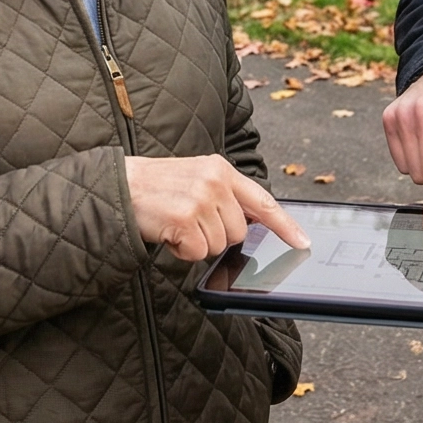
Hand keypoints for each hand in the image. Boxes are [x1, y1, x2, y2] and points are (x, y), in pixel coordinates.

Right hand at [124, 155, 309, 261]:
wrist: (119, 185)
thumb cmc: (157, 187)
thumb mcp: (195, 178)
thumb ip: (224, 195)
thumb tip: (250, 223)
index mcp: (220, 169)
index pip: (262, 201)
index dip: (285, 225)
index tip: (302, 242)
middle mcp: (214, 181)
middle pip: (238, 233)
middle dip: (215, 236)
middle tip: (188, 221)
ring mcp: (200, 200)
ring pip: (218, 246)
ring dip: (196, 244)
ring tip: (176, 224)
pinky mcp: (185, 220)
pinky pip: (197, 253)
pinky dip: (182, 251)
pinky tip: (168, 233)